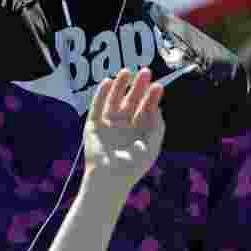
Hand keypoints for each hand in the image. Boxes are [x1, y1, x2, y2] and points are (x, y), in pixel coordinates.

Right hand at [83, 68, 164, 192]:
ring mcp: (108, 124)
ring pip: (114, 99)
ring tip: (126, 71)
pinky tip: (108, 82)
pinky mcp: (93, 126)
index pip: (146, 108)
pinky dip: (100, 93)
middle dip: (138, 86)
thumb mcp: (152, 146)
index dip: (152, 96)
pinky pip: (97, 106)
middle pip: (132, 100)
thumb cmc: (133, 166)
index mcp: (138, 129)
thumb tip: (157, 107)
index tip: (158, 85)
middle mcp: (124, 124)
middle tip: (146, 71)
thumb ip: (157, 126)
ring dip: (120, 85)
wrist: (110, 179)